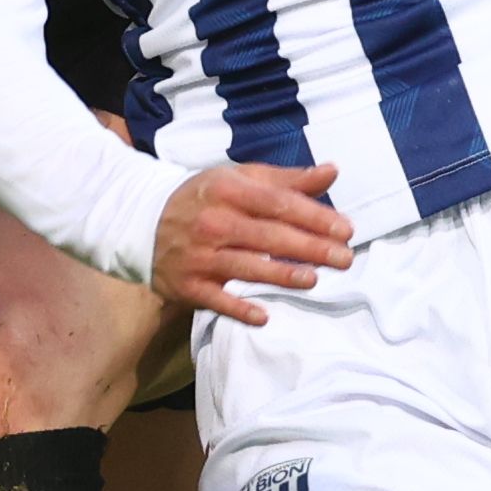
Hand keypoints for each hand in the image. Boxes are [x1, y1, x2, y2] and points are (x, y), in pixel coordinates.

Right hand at [152, 160, 352, 328]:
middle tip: (345, 258)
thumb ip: (287, 180)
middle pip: (268, 235)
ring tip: (313, 280)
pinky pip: (216, 299)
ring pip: (246, 266)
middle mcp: (213, 221)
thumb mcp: (241, 179)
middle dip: (310, 247)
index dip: (314, 217)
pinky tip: (264, 316)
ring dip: (280, 274)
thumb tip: (332, 173)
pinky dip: (238, 308)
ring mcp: (199, 254)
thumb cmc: (206, 198)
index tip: (346, 229)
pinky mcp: (188, 284)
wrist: (144, 221)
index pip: (279, 204)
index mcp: (229, 189)